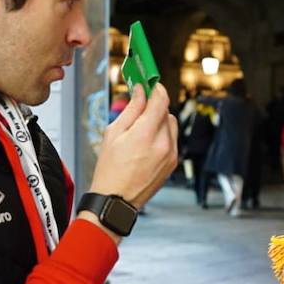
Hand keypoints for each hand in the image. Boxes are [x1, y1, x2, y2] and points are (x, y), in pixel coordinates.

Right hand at [87, 83, 178, 208]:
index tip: (150, 83)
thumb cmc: (109, 168)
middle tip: (140, 109)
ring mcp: (171, 155)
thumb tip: (141, 91)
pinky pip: (172, 140)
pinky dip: (162, 137)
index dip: (156, 88)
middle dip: (154, 107)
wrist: (116, 200)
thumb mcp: (114, 133)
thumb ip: (131, 109)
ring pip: (171, 125)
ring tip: (141, 132)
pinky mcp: (173, 163)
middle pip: (166, 111)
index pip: (161, 100)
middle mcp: (163, 143)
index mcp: (146, 134)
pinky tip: (146, 146)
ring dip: (159, 122)